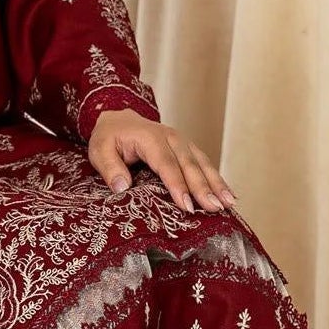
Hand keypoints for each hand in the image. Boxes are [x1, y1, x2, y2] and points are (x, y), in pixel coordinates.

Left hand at [87, 109, 236, 213]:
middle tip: (215, 208)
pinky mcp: (188, 148)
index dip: (177, 185)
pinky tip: (228, 194)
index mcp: (150, 138)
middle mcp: (171, 137)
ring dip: (217, 184)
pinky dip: (217, 179)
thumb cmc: (109, 137)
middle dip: (204, 188)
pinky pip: (205, 163)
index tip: (186, 206)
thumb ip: (109, 168)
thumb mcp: (99, 150)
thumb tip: (122, 187)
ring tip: (229, 203)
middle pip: (190, 165)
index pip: (166, 164)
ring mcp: (183, 142)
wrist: (119, 119)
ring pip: (202, 163)